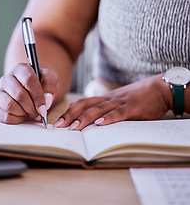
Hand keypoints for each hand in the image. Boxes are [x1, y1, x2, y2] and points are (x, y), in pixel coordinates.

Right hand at [0, 63, 58, 123]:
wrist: (33, 93)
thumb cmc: (41, 85)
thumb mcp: (50, 81)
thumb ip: (50, 87)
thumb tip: (47, 99)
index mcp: (20, 69)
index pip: (28, 79)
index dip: (38, 96)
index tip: (44, 107)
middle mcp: (7, 79)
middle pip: (19, 95)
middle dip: (32, 107)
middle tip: (38, 112)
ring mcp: (0, 92)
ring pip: (10, 105)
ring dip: (23, 113)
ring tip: (29, 112)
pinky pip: (5, 116)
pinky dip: (16, 119)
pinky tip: (21, 115)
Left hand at [53, 74, 171, 129]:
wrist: (159, 88)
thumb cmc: (136, 97)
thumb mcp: (115, 100)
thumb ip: (99, 105)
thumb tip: (78, 109)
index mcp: (104, 99)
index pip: (81, 103)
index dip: (68, 112)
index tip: (56, 122)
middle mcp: (109, 99)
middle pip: (85, 105)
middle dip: (70, 115)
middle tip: (58, 126)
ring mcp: (120, 102)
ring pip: (99, 109)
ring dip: (85, 118)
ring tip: (74, 127)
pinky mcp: (133, 108)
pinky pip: (119, 113)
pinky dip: (109, 119)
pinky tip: (100, 124)